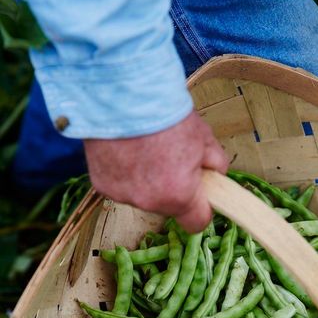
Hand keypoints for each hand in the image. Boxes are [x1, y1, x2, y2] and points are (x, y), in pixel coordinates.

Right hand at [84, 110, 228, 231]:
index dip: (200, 208)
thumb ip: (214, 163)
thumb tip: (215, 173)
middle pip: (168, 205)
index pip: (196, 223)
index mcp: (180, 196)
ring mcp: (123, 195)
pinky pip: (120, 185)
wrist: (123, 95)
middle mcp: (150, 203)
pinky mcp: (102, 185)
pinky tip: (125, 149)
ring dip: (146, 180)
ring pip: (143, 195)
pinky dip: (124, 172)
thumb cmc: (166, 115)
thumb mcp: (204, 138)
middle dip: (172, 187)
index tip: (200, 195)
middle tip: (169, 156)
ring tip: (144, 148)